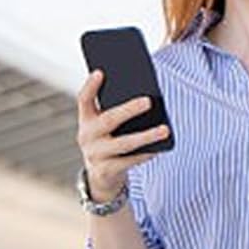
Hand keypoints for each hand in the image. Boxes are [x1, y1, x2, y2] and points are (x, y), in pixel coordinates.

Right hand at [76, 69, 168, 201]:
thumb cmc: (109, 142)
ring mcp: (95, 155)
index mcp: (86, 120)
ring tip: (165, 129)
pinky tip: (160, 147)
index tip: (101, 71)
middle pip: (108, 120)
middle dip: (129, 110)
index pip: (84, 99)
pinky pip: (130, 161)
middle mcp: (87, 136)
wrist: (100, 177)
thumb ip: (116, 112)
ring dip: (146, 136)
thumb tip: (146, 100)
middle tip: (148, 101)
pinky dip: (146, 153)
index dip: (91, 86)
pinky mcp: (106, 171)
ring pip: (124, 143)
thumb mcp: (106, 127)